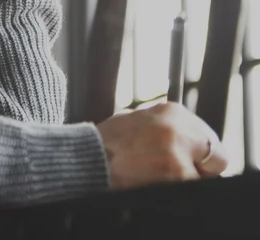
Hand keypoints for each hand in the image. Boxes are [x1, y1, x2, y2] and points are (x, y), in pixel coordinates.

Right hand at [96, 102, 227, 189]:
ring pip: (203, 176)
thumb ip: (167, 128)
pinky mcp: (177, 173)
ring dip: (186, 180)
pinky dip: (177, 192)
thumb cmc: (109, 143)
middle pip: (214, 156)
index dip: (198, 154)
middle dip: (199, 167)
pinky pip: (191, 190)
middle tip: (172, 172)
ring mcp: (179, 150)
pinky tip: (154, 185)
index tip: (188, 161)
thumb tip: (189, 144)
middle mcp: (178, 125)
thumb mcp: (139, 120)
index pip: (208, 138)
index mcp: (171, 110)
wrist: (89, 159)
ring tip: (156, 177)